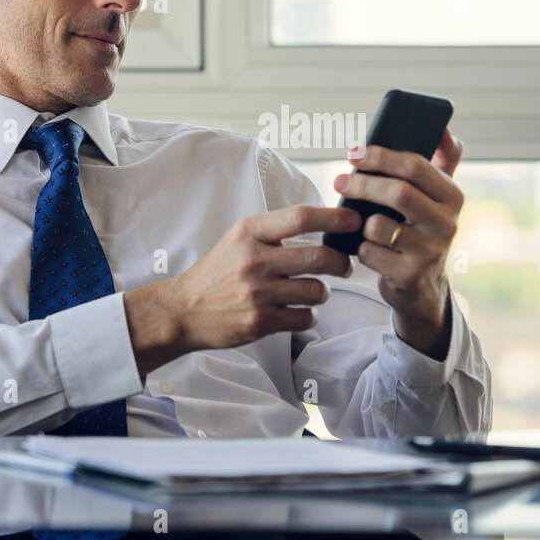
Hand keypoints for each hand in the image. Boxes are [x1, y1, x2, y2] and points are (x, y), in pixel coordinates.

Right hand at [151, 206, 358, 360]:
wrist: (184, 309)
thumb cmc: (218, 272)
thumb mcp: (239, 240)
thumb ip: (276, 233)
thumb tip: (324, 228)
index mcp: (249, 232)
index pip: (301, 217)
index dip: (334, 217)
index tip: (354, 220)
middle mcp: (253, 260)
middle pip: (318, 257)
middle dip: (340, 263)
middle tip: (344, 266)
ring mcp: (257, 293)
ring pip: (316, 290)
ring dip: (322, 292)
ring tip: (311, 291)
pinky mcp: (260, 321)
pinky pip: (304, 317)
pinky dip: (307, 315)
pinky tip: (295, 310)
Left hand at [334, 128, 464, 358]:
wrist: (423, 286)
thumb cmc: (422, 229)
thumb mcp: (438, 198)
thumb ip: (442, 161)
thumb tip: (445, 127)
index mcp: (453, 196)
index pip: (416, 166)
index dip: (381, 155)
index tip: (355, 152)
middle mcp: (447, 223)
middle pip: (398, 192)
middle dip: (363, 183)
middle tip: (339, 180)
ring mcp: (430, 252)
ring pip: (378, 225)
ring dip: (360, 222)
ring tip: (360, 223)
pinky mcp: (410, 275)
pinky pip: (369, 251)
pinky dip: (360, 248)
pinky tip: (368, 249)